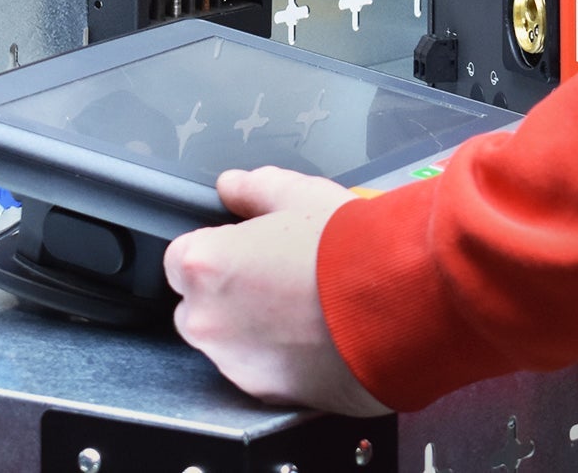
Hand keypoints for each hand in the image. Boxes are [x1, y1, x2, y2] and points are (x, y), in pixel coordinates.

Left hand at [163, 166, 391, 416]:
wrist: (398, 305)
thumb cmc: (349, 249)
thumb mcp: (299, 193)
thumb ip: (253, 188)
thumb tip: (232, 186)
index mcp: (204, 265)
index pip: (179, 259)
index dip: (215, 252)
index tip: (244, 253)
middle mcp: (207, 319)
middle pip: (198, 305)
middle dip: (228, 294)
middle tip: (276, 278)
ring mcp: (233, 361)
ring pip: (227, 343)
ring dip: (251, 329)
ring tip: (302, 308)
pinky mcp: (264, 393)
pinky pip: (259, 371)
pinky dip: (277, 358)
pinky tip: (312, 336)